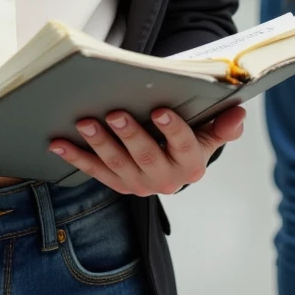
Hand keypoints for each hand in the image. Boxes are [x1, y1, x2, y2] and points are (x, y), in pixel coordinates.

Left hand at [48, 103, 245, 196]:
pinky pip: (93, 170)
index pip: (184, 147)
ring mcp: (138, 184)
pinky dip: (74, 157)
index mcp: (191, 165)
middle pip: (146, 156)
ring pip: (116, 164)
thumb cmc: (191, 139)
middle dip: (129, 134)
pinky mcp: (116, 183)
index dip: (172, 130)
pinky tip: (57, 142)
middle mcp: (165, 180)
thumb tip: (238, 113)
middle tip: (115, 112)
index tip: (160, 110)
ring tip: (85, 122)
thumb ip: (222, 125)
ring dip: (99, 143)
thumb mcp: (209, 133)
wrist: (174, 166)